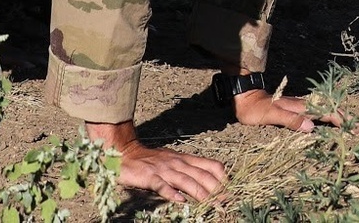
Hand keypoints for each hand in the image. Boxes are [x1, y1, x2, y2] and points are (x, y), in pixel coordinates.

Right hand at [85, 122, 224, 203]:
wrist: (127, 154)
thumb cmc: (152, 160)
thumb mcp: (175, 161)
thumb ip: (190, 170)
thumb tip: (210, 180)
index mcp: (187, 159)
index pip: (212, 166)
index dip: (224, 178)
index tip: (232, 191)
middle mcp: (179, 163)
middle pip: (202, 176)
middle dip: (216, 189)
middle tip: (226, 203)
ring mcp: (164, 170)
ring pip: (186, 181)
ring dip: (200, 194)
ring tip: (211, 205)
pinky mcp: (149, 177)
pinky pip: (162, 185)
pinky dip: (171, 193)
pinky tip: (180, 201)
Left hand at [233, 86, 347, 133]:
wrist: (244, 96)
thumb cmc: (254, 108)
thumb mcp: (269, 116)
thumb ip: (290, 120)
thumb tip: (312, 126)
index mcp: (301, 107)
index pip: (328, 114)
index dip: (344, 121)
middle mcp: (305, 105)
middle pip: (333, 111)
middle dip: (350, 119)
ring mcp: (302, 107)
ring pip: (328, 111)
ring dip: (343, 118)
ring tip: (357, 124)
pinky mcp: (297, 110)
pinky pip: (319, 114)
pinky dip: (331, 118)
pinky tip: (334, 122)